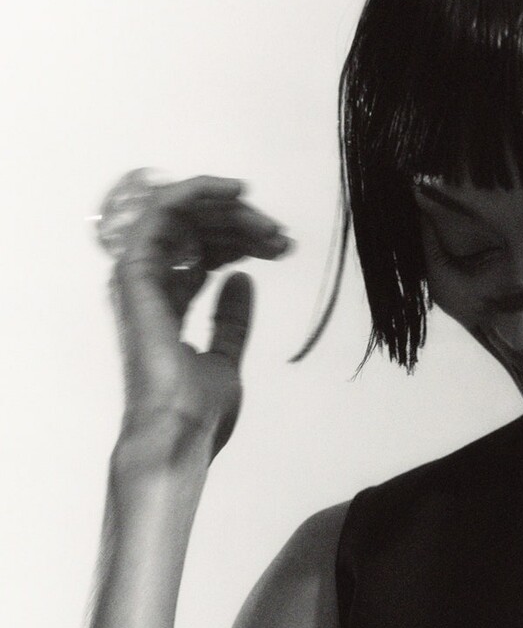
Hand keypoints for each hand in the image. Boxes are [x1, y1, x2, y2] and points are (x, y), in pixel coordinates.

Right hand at [107, 174, 291, 460]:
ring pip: (180, 216)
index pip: (201, 254)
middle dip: (241, 225)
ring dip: (227, 211)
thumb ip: (231, 319)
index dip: (241, 241)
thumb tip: (243, 279)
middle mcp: (148, 286)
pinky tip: (234, 194)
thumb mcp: (227, 357)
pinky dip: (195, 194)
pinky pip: (161, 213)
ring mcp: (139, 278)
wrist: (181, 433)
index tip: (282, 246)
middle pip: (194, 232)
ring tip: (269, 225)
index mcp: (166, 305)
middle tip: (282, 235)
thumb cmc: (198, 412)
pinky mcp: (135, 272)